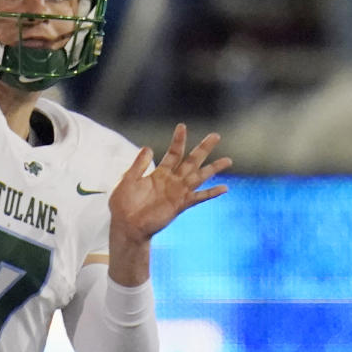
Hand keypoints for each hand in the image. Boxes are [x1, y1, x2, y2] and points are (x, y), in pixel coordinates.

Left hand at [109, 123, 230, 245]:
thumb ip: (139, 164)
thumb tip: (148, 147)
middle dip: (203, 148)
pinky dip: (211, 193)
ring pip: (199, 177)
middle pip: (191, 161)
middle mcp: (172, 181)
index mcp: (159, 174)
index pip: (173, 153)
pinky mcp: (180, 205)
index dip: (178, 140)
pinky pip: (198, 197)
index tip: (183, 126)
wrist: (125, 225)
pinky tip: (224, 188)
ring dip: (213, 168)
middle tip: (215, 135)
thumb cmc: (123, 204)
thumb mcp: (128, 179)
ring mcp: (177, 193)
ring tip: (228, 160)